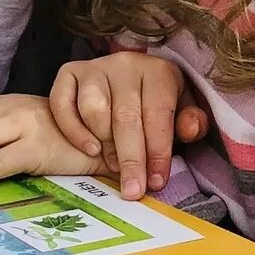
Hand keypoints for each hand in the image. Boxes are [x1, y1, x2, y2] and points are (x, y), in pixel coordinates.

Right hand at [47, 52, 208, 199]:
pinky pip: (63, 103)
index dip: (158, 151)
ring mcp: (95, 67)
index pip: (158, 113)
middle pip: (126, 117)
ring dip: (104, 142)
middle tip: (132, 190)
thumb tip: (191, 129)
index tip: (156, 182)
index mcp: (158, 71)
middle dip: (131, 159)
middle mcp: (126, 64)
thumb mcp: (179, 111)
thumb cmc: (154, 105)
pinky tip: (90, 149)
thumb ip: (189, 122)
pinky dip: (73, 130)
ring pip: (94, 109)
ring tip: (113, 164)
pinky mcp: (69, 72)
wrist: (120, 84)